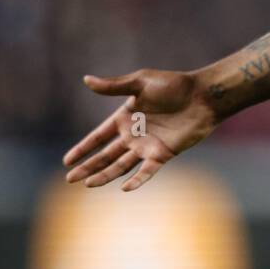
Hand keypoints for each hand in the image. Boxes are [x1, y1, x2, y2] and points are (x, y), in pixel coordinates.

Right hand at [62, 69, 217, 191]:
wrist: (202, 96)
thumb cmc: (173, 85)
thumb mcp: (140, 82)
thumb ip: (114, 86)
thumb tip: (86, 80)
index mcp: (125, 117)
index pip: (98, 136)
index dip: (83, 148)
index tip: (67, 161)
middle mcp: (133, 134)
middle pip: (106, 155)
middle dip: (88, 166)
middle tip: (69, 179)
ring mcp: (147, 146)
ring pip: (121, 165)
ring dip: (105, 175)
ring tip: (88, 184)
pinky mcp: (163, 154)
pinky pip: (147, 171)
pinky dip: (137, 180)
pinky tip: (124, 188)